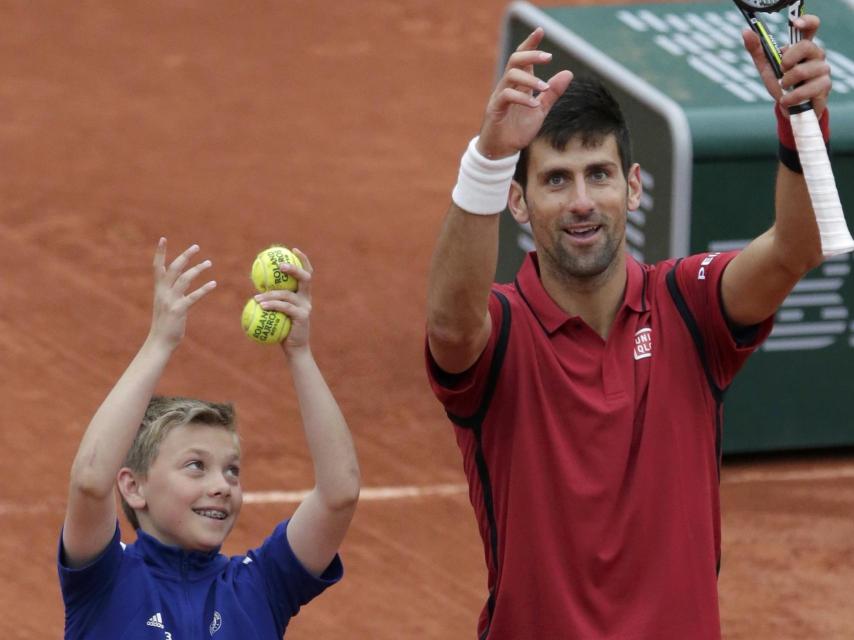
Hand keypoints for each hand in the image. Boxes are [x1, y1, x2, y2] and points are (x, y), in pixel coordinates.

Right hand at [147, 238, 215, 349]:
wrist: (160, 341)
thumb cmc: (165, 323)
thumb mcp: (166, 303)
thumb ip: (173, 290)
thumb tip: (185, 279)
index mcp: (158, 290)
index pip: (157, 267)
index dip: (160, 253)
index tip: (162, 238)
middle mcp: (163, 292)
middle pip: (173, 269)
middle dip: (184, 256)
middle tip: (196, 246)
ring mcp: (170, 301)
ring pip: (184, 279)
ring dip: (197, 269)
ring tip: (209, 263)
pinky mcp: (179, 310)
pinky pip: (193, 296)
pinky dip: (204, 289)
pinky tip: (213, 283)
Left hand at [254, 248, 312, 355]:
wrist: (295, 348)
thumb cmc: (283, 329)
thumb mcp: (278, 312)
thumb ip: (273, 299)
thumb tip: (256, 287)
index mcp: (303, 294)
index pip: (307, 273)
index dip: (303, 260)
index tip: (292, 250)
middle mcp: (307, 298)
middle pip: (305, 278)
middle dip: (294, 269)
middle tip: (280, 266)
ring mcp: (306, 307)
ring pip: (288, 295)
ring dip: (270, 294)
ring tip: (256, 296)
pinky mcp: (302, 316)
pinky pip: (284, 307)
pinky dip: (271, 305)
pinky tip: (260, 305)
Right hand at [477, 27, 572, 159]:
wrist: (502, 151)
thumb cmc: (517, 130)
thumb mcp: (540, 110)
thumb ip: (552, 93)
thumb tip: (568, 73)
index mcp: (518, 85)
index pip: (522, 59)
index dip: (530, 44)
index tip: (540, 31)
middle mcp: (507, 86)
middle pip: (515, 60)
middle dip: (531, 54)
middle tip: (548, 57)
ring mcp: (500, 96)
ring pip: (511, 75)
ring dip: (530, 79)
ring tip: (544, 88)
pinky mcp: (495, 109)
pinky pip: (507, 96)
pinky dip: (523, 98)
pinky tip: (535, 105)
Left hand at [742, 14, 830, 116]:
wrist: (789, 108)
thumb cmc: (781, 84)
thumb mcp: (766, 67)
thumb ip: (757, 50)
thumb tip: (746, 32)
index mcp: (803, 47)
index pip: (811, 27)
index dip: (806, 21)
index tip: (795, 23)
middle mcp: (816, 55)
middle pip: (806, 46)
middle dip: (788, 59)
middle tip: (781, 70)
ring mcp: (823, 70)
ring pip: (804, 71)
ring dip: (787, 82)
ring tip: (784, 88)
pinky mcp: (824, 86)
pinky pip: (808, 89)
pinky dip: (792, 97)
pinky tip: (787, 100)